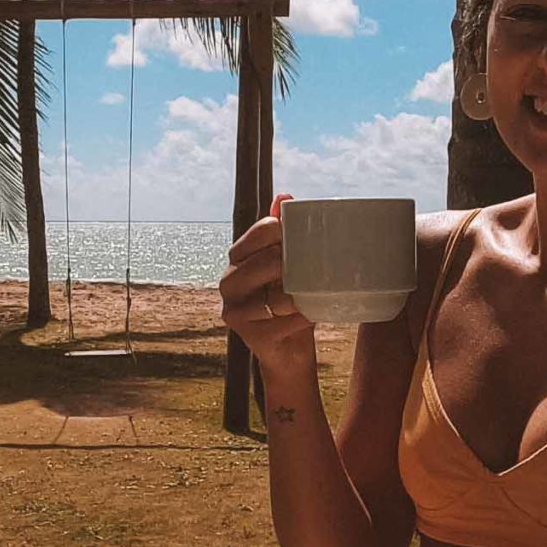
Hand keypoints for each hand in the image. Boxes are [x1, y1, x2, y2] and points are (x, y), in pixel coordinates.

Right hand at [218, 199, 315, 372]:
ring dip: (300, 294)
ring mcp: (234, 309)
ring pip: (276, 295)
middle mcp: (229, 282)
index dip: (281, 232)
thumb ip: (284, 232)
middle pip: (266, 263)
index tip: (303, 235)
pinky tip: (310, 314)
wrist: (288, 351)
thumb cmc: (290, 302)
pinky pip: (282, 320)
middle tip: (317, 266)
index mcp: (237, 258)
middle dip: (293, 264)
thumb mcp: (289, 265)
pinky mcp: (247, 334)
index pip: (257, 234)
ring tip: (315, 292)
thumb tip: (284, 196)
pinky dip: (302, 316)